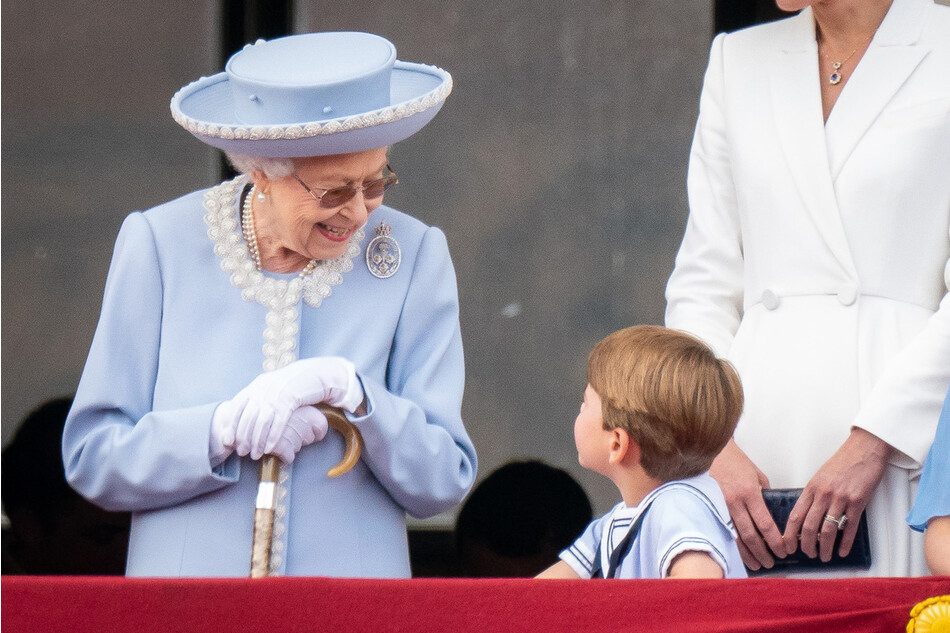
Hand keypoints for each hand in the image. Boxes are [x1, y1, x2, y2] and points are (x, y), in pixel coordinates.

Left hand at [222, 357, 362, 459]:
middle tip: (242, 452)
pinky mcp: (292, 398)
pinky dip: (272, 436)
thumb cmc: (294, 384)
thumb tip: (246, 417)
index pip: (237, 406)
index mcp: (257, 385)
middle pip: (248, 417)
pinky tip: (269, 448)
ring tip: (255, 454)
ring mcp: (277, 393)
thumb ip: (259, 399)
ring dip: (257, 440)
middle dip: (243, 437)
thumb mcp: (273, 388)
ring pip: (262, 421)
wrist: (315, 373)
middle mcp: (264, 388)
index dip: (231, 425)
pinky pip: (279, 420)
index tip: (228, 441)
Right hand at [709, 439, 784, 570]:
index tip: (783, 550)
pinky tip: (739, 554)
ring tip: (757, 564)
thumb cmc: (736, 462)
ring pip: (735, 537)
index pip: (765, 524)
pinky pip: (723, 531)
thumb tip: (772, 514)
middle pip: (750, 535)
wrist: (712, 452)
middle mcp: (734, 502)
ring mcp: (720, 506)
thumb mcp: (757, 476)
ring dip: (747, 554)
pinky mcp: (710, 508)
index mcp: (749, 492)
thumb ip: (765, 496)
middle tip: (771, 563)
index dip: (775, 541)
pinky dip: (733, 545)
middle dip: (763, 552)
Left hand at [782, 428, 889, 561]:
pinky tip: (842, 551)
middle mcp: (824, 494)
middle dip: (807, 545)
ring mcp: (841, 499)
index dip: (790, 534)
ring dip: (825, 547)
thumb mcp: (820, 476)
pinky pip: (850, 527)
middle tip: (808, 555)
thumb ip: (813, 494)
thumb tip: (806, 516)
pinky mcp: (858, 502)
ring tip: (825, 557)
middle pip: (810, 526)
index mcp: (811, 488)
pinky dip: (845, 542)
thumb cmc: (842, 463)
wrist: (864, 449)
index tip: (787, 545)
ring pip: (828, 530)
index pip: (795, 515)